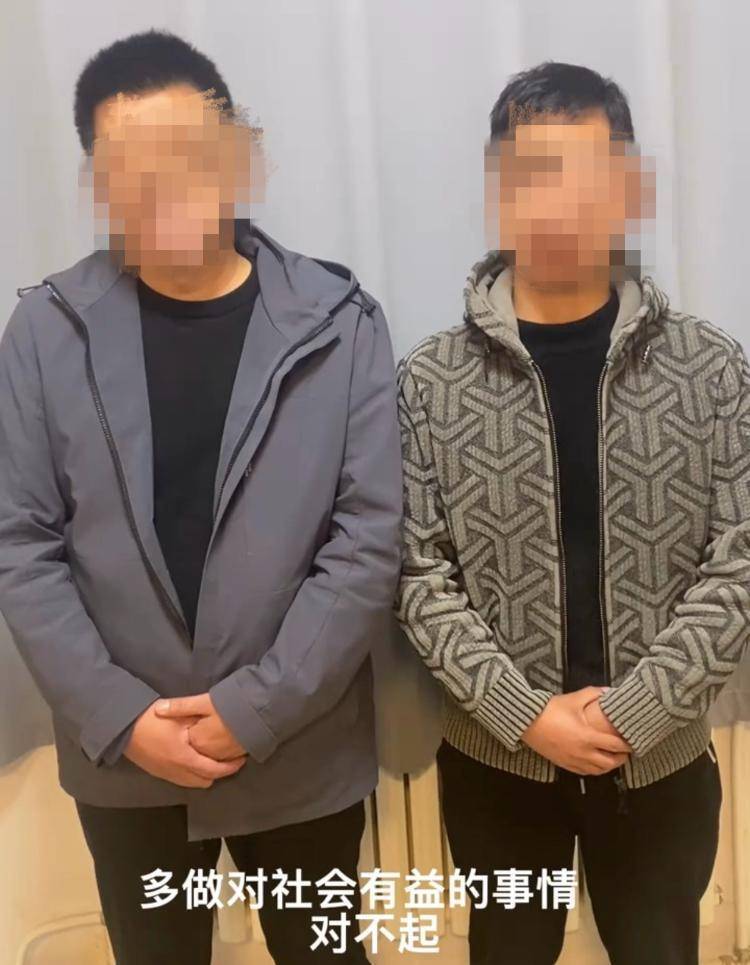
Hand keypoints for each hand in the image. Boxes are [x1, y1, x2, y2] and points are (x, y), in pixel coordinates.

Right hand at [124, 700, 247, 787]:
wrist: (122, 726)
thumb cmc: (151, 719)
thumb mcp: (179, 717)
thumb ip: (198, 724)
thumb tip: (216, 726)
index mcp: (184, 758)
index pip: (213, 770)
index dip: (230, 767)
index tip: (241, 759)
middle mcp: (175, 772)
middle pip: (205, 781)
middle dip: (219, 773)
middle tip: (229, 760)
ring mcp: (165, 774)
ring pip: (192, 783)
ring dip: (205, 775)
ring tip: (214, 760)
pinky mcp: (157, 772)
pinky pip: (181, 779)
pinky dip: (192, 774)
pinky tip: (194, 761)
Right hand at [520, 686, 631, 774]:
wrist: (528, 722)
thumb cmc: (550, 710)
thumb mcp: (573, 699)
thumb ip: (593, 694)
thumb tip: (608, 691)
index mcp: (588, 737)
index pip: (615, 745)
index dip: (627, 746)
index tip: (633, 743)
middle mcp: (583, 752)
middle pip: (610, 763)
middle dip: (621, 758)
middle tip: (625, 752)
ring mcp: (573, 760)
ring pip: (598, 770)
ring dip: (608, 766)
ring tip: (613, 758)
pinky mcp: (564, 763)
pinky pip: (584, 772)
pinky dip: (594, 770)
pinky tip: (595, 764)